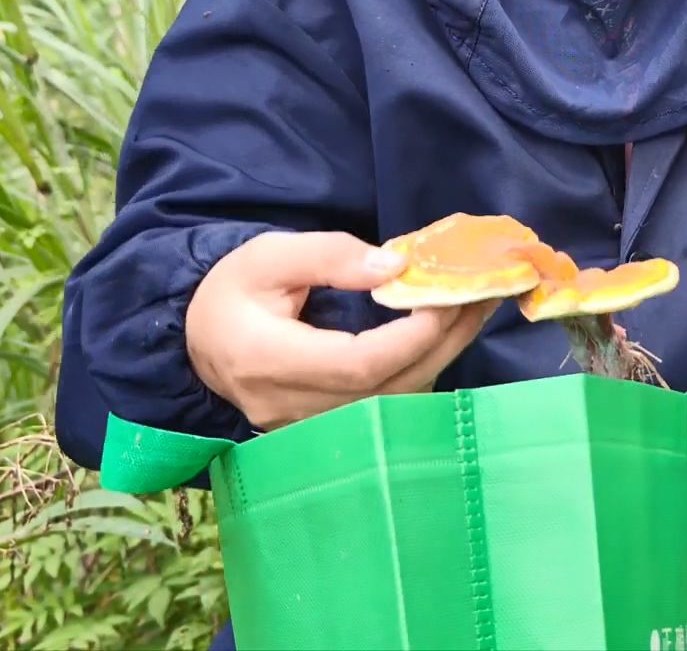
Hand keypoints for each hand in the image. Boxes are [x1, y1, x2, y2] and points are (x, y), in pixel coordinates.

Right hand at [186, 230, 496, 430]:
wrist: (202, 341)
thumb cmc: (233, 292)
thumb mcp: (268, 255)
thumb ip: (329, 256)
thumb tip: (395, 266)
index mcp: (268, 363)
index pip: (357, 366)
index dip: (409, 337)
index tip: (444, 296)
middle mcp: (293, 409)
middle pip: (388, 388)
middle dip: (444, 339)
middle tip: (484, 294)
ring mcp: (311, 428)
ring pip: (397, 403)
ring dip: (443, 354)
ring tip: (475, 306)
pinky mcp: (330, 431)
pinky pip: (390, 407)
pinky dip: (425, 368)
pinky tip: (446, 332)